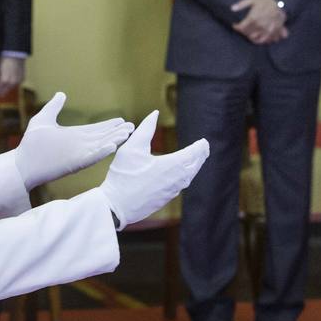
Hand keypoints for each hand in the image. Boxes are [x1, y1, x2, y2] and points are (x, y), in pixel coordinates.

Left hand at [0, 55, 25, 96]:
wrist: (15, 54)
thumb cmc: (4, 60)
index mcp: (4, 80)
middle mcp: (12, 82)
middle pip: (5, 91)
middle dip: (0, 89)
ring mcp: (18, 81)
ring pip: (11, 88)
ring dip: (7, 86)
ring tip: (4, 81)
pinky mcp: (22, 78)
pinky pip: (16, 83)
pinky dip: (12, 82)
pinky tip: (10, 78)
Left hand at [11, 91, 131, 188]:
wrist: (21, 163)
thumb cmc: (30, 144)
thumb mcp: (43, 120)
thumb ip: (53, 107)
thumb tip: (61, 94)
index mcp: (74, 136)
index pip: (96, 129)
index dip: (108, 125)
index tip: (121, 120)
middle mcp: (79, 145)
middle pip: (103, 137)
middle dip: (117, 132)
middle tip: (132, 126)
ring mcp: (78, 154)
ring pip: (101, 146)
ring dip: (114, 140)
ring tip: (127, 133)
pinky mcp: (74, 163)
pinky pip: (92, 157)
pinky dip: (102, 152)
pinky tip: (113, 146)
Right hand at [100, 111, 208, 229]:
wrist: (116, 206)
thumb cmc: (123, 176)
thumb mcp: (132, 147)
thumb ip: (145, 129)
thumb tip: (154, 113)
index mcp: (172, 165)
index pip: (194, 153)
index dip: (200, 146)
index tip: (204, 142)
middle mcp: (177, 179)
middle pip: (194, 166)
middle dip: (200, 156)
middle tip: (204, 149)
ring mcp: (172, 191)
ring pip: (189, 177)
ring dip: (194, 167)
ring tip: (195, 160)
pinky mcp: (165, 199)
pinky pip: (181, 186)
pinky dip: (185, 177)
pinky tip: (180, 175)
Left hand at [230, 0, 287, 44]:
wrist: (281, 3)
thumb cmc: (266, 1)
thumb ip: (242, 4)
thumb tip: (232, 8)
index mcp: (253, 17)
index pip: (241, 27)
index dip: (236, 27)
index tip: (234, 25)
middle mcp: (260, 25)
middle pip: (247, 34)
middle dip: (243, 32)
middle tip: (242, 28)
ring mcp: (267, 30)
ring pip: (255, 39)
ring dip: (250, 37)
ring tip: (249, 33)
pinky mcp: (273, 33)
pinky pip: (265, 41)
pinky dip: (260, 41)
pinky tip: (258, 37)